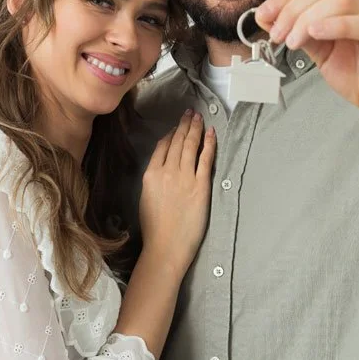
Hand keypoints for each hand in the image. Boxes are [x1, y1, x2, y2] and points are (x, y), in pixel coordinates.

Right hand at [140, 110, 215, 274]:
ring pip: (190, 145)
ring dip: (196, 129)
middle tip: (190, 113)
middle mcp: (167, 171)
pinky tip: (212, 133)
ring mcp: (184, 177)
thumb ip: (154, 180)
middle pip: (177, 141)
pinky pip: (206, 159)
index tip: (176, 127)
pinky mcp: (200, 186)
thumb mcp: (146, 198)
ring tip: (199, 118)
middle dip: (184, 125)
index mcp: (150, 174)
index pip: (162, 146)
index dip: (170, 134)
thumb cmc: (155, 228)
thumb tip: (162, 169)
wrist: (165, 246)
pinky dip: (209, 143)